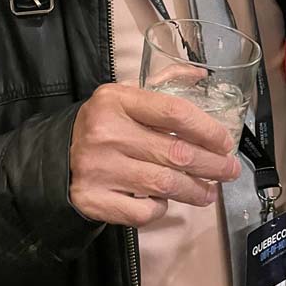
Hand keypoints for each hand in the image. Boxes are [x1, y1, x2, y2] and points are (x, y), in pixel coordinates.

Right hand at [69, 83, 240, 225]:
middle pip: (176, 152)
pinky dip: (161, 208)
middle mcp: (106, 132)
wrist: (55, 158)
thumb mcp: (124, 96)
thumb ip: (163, 84)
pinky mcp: (94, 199)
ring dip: (196, 190)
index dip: (207, 130)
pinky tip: (167, 201)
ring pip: (164, 184)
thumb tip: (201, 75)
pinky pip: (143, 210)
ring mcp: (98, 168)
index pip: (174, 112)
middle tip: (229, 170)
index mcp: (116, 100)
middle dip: (212, 165)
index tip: (225, 142)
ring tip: (210, 191)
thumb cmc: (102, 125)